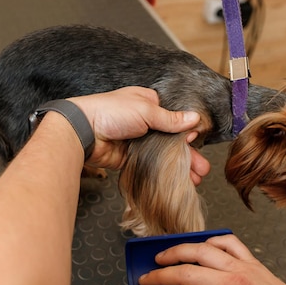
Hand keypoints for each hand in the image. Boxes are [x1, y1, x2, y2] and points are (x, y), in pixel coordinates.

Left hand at [68, 87, 209, 183]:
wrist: (83, 131)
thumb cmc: (110, 112)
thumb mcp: (146, 111)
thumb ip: (170, 119)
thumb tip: (194, 118)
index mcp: (147, 103)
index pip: (174, 116)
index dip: (186, 130)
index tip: (196, 141)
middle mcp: (143, 121)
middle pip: (171, 139)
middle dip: (188, 154)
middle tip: (202, 169)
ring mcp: (137, 140)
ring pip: (163, 154)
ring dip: (178, 166)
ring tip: (195, 179)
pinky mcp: (130, 157)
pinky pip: (151, 165)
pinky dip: (163, 173)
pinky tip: (176, 181)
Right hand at [138, 234, 285, 284]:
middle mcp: (232, 284)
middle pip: (183, 275)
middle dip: (159, 278)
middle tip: (147, 280)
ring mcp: (241, 268)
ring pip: (200, 250)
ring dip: (177, 251)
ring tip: (162, 256)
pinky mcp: (252, 262)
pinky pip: (228, 242)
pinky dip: (212, 240)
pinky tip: (201, 245)